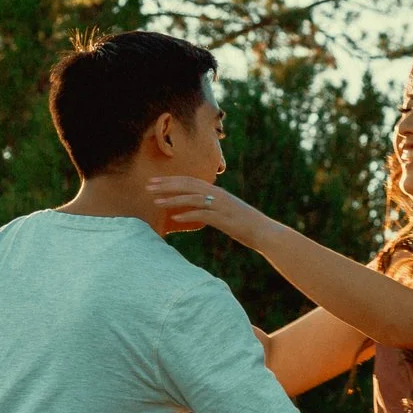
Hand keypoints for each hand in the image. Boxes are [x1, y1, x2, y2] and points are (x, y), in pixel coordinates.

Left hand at [149, 175, 274, 244]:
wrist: (264, 232)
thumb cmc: (243, 224)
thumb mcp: (224, 212)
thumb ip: (209, 208)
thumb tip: (194, 209)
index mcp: (216, 192)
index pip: (189, 181)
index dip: (170, 180)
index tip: (154, 181)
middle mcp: (218, 195)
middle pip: (188, 185)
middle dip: (166, 185)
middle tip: (148, 186)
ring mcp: (221, 206)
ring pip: (192, 198)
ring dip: (173, 199)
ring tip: (156, 201)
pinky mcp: (224, 219)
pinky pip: (203, 214)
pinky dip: (188, 214)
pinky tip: (175, 218)